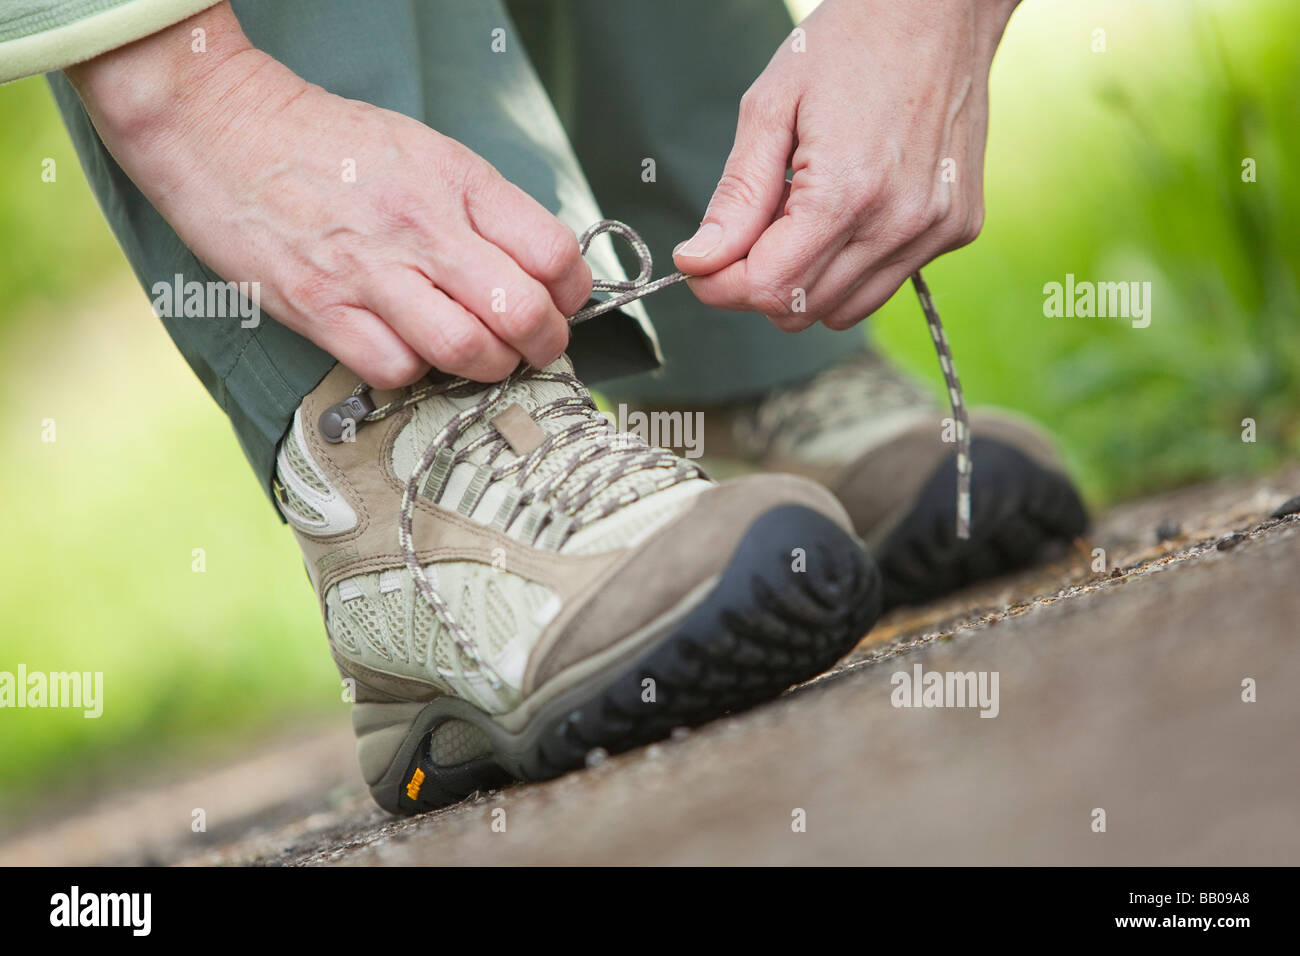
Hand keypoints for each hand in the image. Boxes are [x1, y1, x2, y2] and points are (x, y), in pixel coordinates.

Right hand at [68, 2, 591, 386]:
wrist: (219, 125)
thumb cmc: (329, 143)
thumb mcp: (425, 151)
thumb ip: (482, 208)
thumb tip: (537, 271)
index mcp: (458, 181)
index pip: (554, 256)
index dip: (572, 294)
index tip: (560, 304)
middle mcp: (422, 227)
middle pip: (523, 314)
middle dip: (544, 345)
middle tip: (533, 347)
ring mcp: (370, 271)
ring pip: (467, 351)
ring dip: (486, 368)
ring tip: (478, 357)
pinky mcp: (319, 309)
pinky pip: (396, 369)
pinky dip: (413, 373)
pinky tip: (407, 351)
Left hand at [673, 0, 1017, 330]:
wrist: (941, 7)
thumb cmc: (851, 43)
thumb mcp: (770, 107)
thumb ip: (736, 197)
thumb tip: (699, 262)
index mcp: (848, 191)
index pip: (770, 288)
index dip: (722, 285)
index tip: (702, 265)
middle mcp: (899, 222)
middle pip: (801, 308)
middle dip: (758, 283)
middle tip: (747, 233)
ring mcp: (934, 230)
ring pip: (842, 311)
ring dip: (805, 281)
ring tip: (800, 216)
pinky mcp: (956, 229)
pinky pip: (883, 284)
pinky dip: (849, 267)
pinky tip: (846, 212)